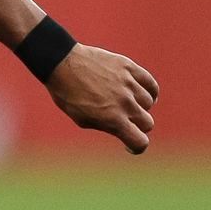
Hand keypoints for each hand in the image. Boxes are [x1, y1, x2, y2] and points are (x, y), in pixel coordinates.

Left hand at [45, 44, 159, 153]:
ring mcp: (128, 84)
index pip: (140, 142)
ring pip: (148, 102)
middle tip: (125, 120)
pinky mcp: (129, 67)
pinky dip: (150, 91)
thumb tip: (122, 129)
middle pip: (147, 123)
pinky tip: (140, 93)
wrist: (59, 62)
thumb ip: (106, 126)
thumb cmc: (66, 93)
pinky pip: (151, 84)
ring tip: (125, 101)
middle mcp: (124, 103)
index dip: (136, 146)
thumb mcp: (81, 118)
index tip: (129, 143)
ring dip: (139, 105)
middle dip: (137, 125)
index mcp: (113, 119)